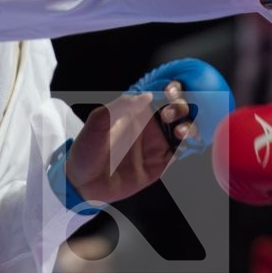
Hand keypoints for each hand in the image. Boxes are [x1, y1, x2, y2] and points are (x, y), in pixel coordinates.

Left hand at [67, 81, 195, 204]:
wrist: (82, 183)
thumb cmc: (86, 148)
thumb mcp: (98, 122)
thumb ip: (121, 106)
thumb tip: (148, 95)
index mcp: (136, 110)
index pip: (161, 93)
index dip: (172, 88)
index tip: (172, 91)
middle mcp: (150, 125)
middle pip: (178, 110)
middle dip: (182, 107)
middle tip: (169, 115)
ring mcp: (156, 144)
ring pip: (184, 129)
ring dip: (189, 126)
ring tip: (180, 132)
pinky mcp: (160, 164)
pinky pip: (180, 152)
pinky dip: (188, 146)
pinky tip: (184, 144)